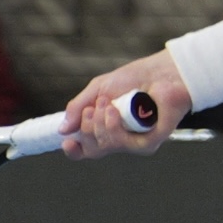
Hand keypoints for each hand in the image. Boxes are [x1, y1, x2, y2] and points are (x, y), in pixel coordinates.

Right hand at [59, 51, 192, 160]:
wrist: (160, 72)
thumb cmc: (134, 79)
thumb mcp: (98, 89)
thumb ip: (78, 108)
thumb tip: (63, 129)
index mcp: (107, 129)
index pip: (88, 150)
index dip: (75, 151)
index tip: (67, 142)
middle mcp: (122, 139)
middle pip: (93, 150)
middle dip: (87, 127)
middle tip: (95, 107)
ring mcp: (136, 141)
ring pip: (107, 147)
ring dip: (100, 124)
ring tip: (107, 104)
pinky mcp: (151, 141)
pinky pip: (125, 145)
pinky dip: (114, 126)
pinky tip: (115, 110)